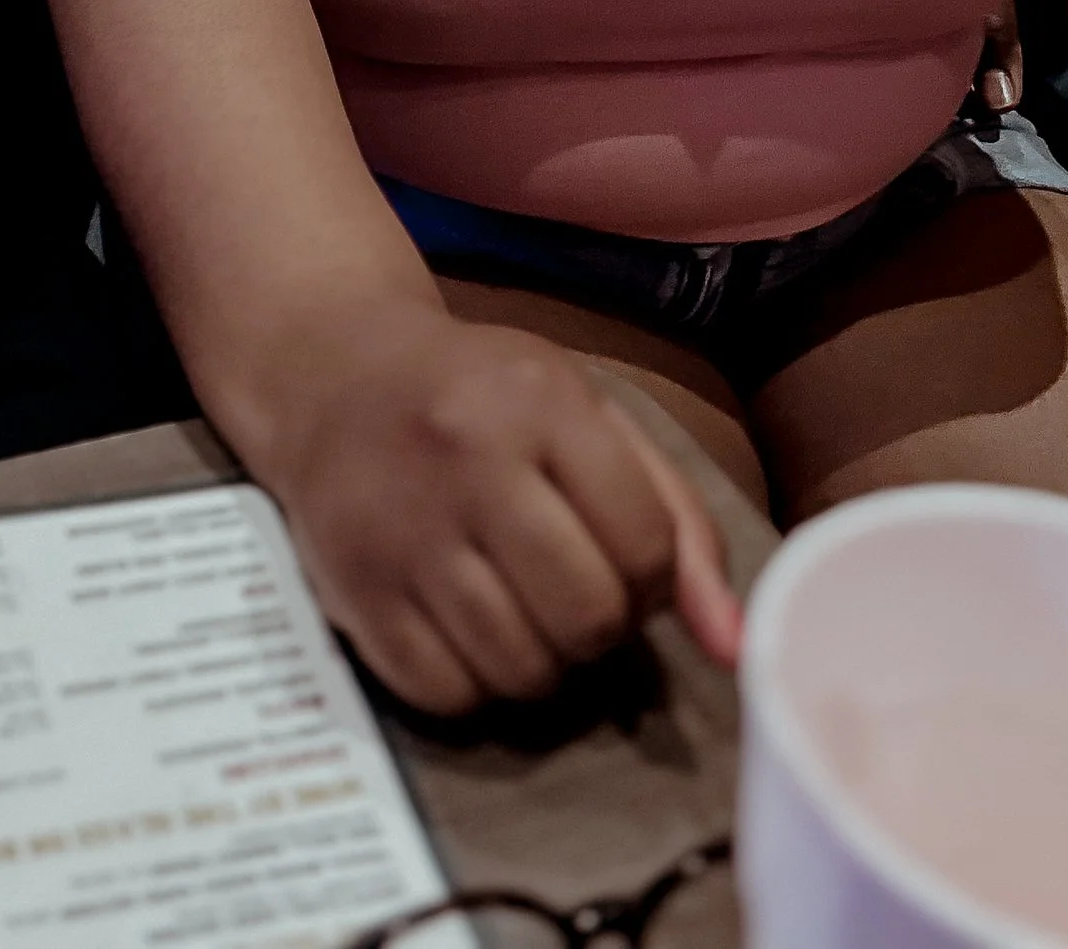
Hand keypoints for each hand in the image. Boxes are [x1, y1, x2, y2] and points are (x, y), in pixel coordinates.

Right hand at [253, 299, 742, 714]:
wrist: (333, 371)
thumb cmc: (483, 394)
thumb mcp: (588, 417)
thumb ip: (675, 520)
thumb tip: (734, 645)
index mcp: (539, 403)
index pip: (645, 545)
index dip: (652, 576)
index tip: (622, 560)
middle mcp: (468, 460)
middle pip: (586, 617)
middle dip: (598, 626)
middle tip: (571, 594)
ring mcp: (402, 530)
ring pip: (520, 669)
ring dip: (540, 662)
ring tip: (519, 609)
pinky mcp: (352, 589)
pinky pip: (446, 695)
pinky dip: (470, 683)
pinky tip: (463, 626)